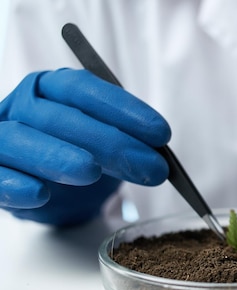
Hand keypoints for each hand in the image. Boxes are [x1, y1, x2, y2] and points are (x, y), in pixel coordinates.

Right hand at [0, 69, 169, 224]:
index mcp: (52, 89)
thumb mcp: (106, 145)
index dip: (123, 109)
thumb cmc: (75, 156)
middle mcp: (23, 106)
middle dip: (110, 141)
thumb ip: (128, 142)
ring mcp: (1, 137)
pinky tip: (39, 193)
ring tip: (89, 171)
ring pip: (19, 139)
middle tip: (149, 165)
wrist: (42, 190)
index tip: (161, 133)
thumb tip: (159, 154)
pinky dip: (13, 183)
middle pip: (60, 117)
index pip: (84, 89)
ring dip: (55, 155)